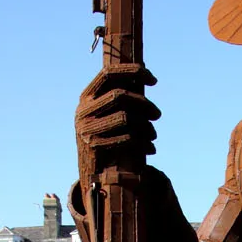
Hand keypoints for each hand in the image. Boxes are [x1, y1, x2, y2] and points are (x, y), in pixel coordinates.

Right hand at [75, 63, 159, 178]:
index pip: (109, 73)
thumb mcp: (104, 112)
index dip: (132, 71)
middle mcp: (83, 109)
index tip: (154, 81)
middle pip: (120, 95)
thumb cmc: (104, 135)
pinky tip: (151, 148)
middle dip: (144, 104)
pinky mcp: (95, 146)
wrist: (89, 170)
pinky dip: (143, 143)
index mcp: (86, 96)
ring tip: (154, 134)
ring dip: (146, 126)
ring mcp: (87, 128)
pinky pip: (125, 139)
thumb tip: (143, 72)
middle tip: (157, 115)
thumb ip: (118, 96)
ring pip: (125, 117)